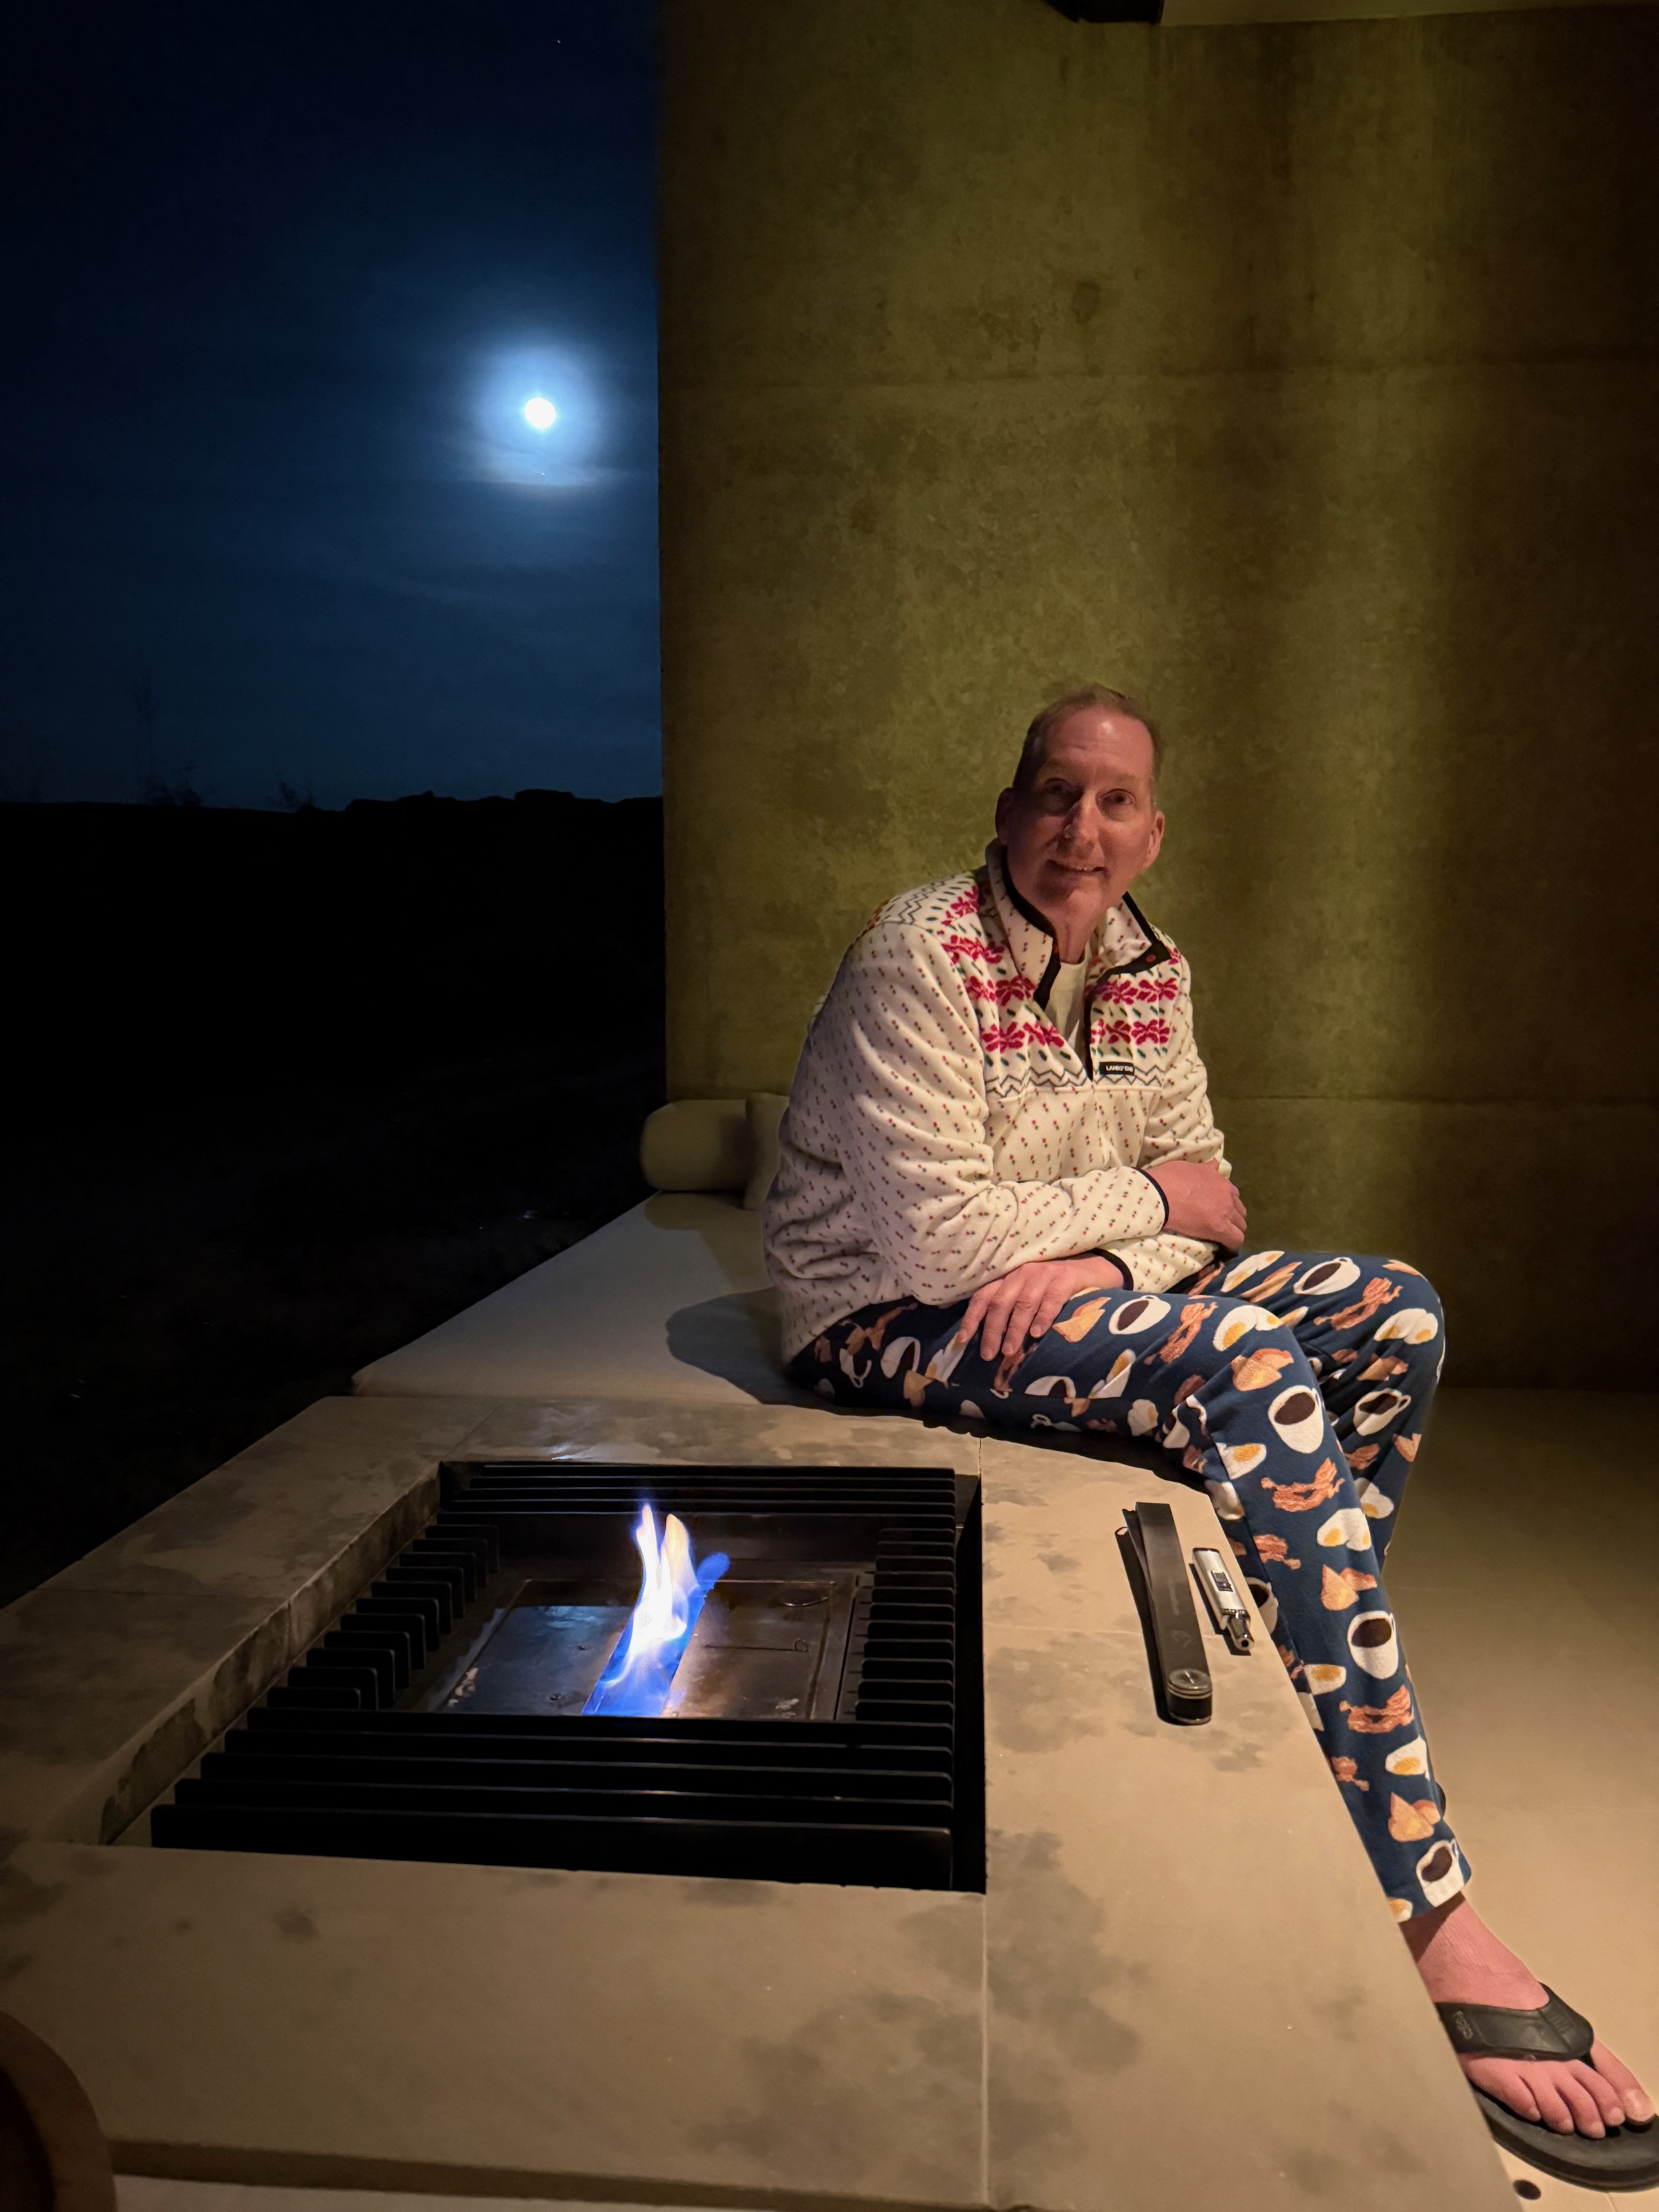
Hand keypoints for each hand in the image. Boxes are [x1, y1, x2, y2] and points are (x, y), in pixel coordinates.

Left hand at [956, 1255, 1126, 1363]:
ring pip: (1023, 1303)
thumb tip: (991, 1342)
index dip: (971, 1318)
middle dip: (992, 1331)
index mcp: (1009, 1279)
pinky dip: (1043, 1317)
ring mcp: (1044, 1275)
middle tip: (989, 1355)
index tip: (962, 1340)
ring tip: (1009, 1351)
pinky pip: (1052, 1299)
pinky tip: (1038, 1333)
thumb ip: (1011, 1310)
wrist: (1093, 1271)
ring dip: (1015, 1329)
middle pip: (1000, 1303)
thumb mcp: (1029, 1295)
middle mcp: (1022, 1274)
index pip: (983, 1297)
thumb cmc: (1055, 1289)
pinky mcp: (1066, 1279)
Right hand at [1147, 1159, 1246, 1246]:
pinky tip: (1224, 1245)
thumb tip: (1214, 1165)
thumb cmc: (1167, 1179)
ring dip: (1233, 1230)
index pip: (1233, 1194)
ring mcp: (1225, 1211)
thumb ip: (1205, 1169)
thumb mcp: (1189, 1166)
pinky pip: (1236, 1239)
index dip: (1226, 1203)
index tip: (1217, 1209)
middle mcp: (1227, 1194)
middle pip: (1240, 1210)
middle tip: (1219, 1223)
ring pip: (1241, 1225)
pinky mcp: (1220, 1228)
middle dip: (1232, 1217)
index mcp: (1219, 1179)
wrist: (1159, 1194)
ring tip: (1220, 1235)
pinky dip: (1232, 1243)